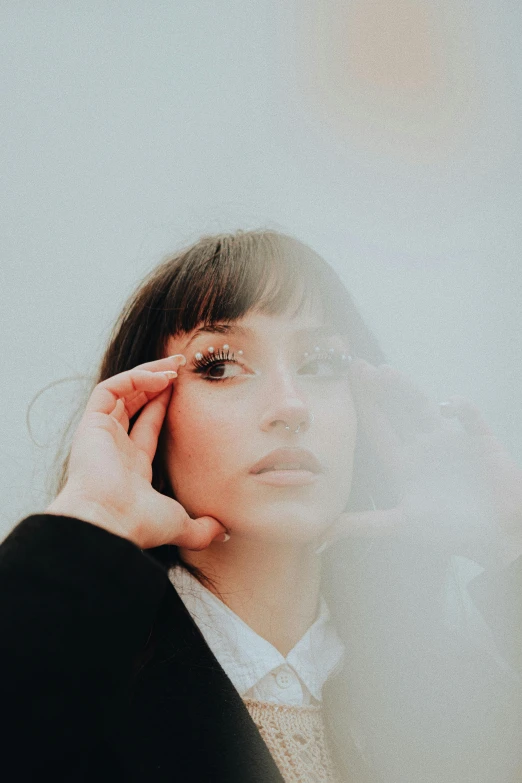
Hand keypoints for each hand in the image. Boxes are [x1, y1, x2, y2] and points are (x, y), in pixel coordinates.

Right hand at [46, 355, 227, 549]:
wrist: (108, 523)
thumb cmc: (138, 525)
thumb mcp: (180, 524)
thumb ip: (202, 529)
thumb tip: (224, 532)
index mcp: (130, 467)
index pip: (146, 426)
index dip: (164, 405)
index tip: (183, 388)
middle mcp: (112, 447)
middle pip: (132, 403)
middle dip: (156, 381)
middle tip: (180, 365)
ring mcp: (99, 434)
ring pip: (120, 391)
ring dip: (148, 373)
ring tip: (174, 365)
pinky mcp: (90, 424)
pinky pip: (109, 389)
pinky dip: (133, 378)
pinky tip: (159, 378)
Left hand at [319, 360, 521, 566]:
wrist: (498, 535)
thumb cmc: (452, 532)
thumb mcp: (402, 526)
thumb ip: (363, 525)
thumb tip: (321, 534)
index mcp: (403, 463)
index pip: (377, 429)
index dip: (362, 405)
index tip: (346, 380)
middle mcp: (423, 447)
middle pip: (396, 410)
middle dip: (378, 389)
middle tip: (359, 365)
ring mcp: (450, 441)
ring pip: (424, 407)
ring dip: (407, 390)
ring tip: (387, 373)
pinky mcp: (479, 441)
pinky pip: (470, 417)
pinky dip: (461, 408)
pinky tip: (448, 405)